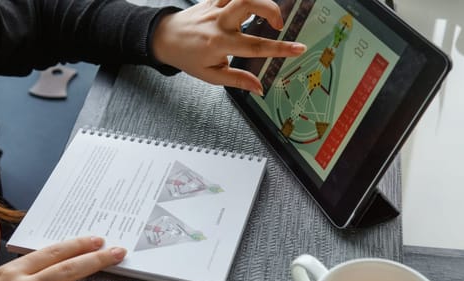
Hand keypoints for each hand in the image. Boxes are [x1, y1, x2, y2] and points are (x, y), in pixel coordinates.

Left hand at [152, 0, 305, 94]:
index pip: (255, 46)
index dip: (280, 48)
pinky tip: (253, 3)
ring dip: (260, 0)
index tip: (298, 48)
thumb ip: (238, 80)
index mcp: (219, 43)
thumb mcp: (211, 75)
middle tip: (278, 24)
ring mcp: (215, 7)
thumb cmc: (186, 57)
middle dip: (270, 9)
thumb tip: (259, 87)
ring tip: (267, 13)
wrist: (165, 39)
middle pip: (249, 3)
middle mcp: (218, 22)